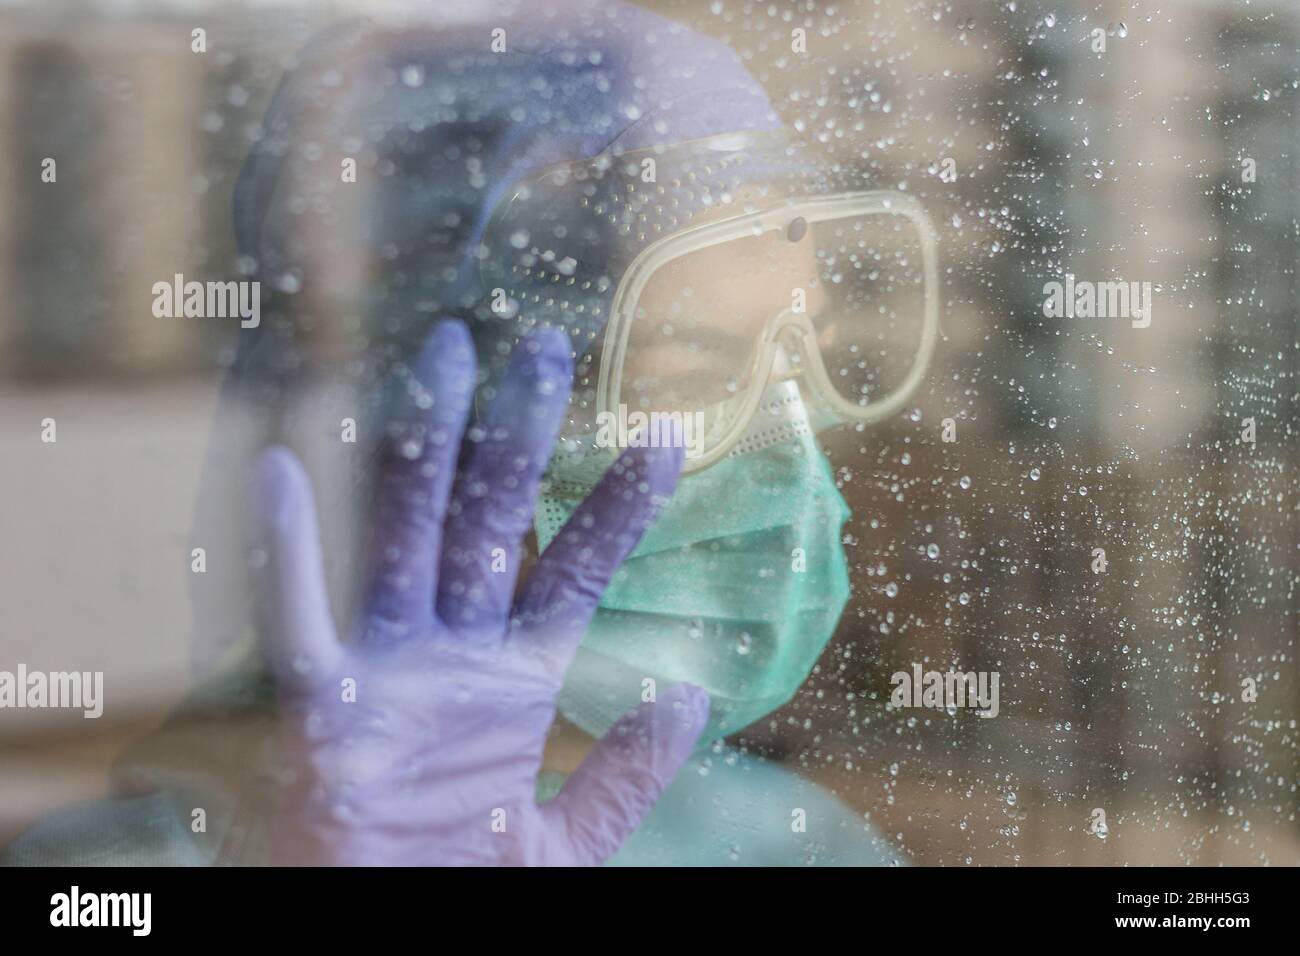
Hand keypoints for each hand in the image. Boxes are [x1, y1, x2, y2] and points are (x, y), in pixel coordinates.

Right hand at [253, 320, 707, 864]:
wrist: (391, 932)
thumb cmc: (466, 887)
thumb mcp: (569, 841)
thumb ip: (627, 775)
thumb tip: (688, 700)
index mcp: (513, 683)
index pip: (573, 572)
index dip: (616, 508)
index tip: (661, 439)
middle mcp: (452, 657)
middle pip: (489, 525)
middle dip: (516, 439)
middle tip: (543, 348)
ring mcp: (388, 673)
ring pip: (407, 539)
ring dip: (424, 448)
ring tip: (444, 356)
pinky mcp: (322, 712)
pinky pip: (298, 622)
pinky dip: (286, 552)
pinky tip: (282, 468)